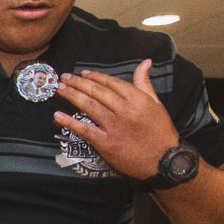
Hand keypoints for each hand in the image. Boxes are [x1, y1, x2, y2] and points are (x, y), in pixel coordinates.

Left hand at [56, 60, 180, 180]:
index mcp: (138, 100)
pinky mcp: (106, 143)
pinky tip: (58, 115)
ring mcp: (114, 127)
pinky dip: (70, 122)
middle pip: (97, 92)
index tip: (82, 73)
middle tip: (64, 78)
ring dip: (71, 96)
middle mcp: (125, 111)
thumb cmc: (160, 132)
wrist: (165, 160)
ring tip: (59, 89)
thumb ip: (145, 83)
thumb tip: (145, 63)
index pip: (111, 83)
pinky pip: (84, 130)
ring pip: (89, 106)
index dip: (95, 77)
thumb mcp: (156, 104)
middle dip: (78, 83)